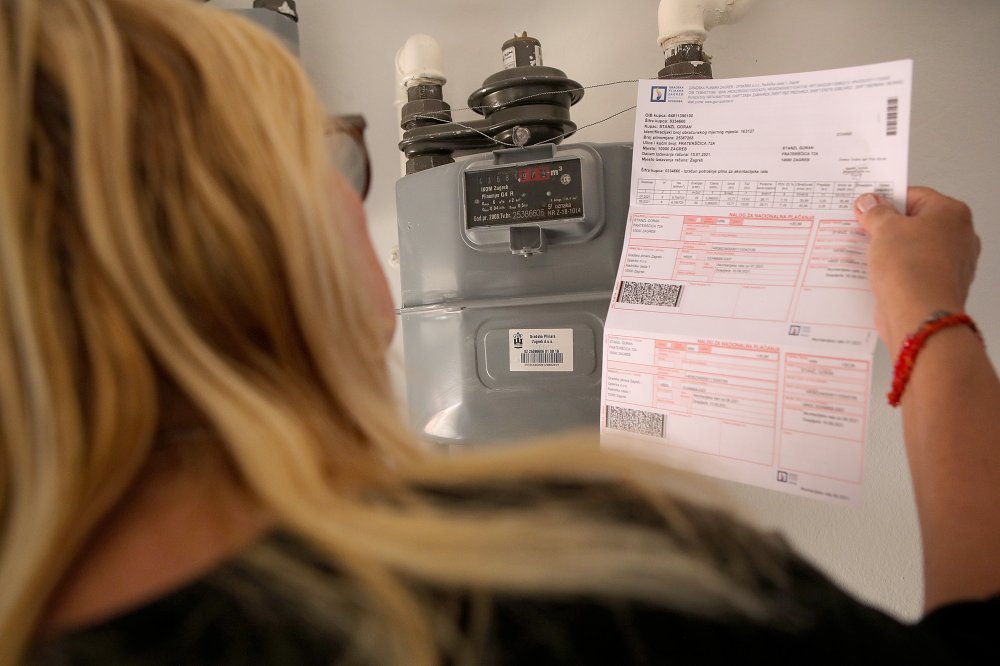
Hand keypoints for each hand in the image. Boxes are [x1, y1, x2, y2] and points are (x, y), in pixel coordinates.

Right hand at [854, 187, 979, 353]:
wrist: (919, 316)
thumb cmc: (913, 270)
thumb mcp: (884, 229)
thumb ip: (876, 212)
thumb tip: (870, 204)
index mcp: (952, 213)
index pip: (915, 195)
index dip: (887, 199)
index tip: (867, 207)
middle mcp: (957, 237)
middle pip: (914, 223)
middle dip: (886, 228)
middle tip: (864, 229)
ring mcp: (949, 264)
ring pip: (911, 249)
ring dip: (887, 251)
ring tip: (868, 255)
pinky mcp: (936, 286)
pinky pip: (910, 272)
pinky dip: (894, 272)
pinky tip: (877, 275)